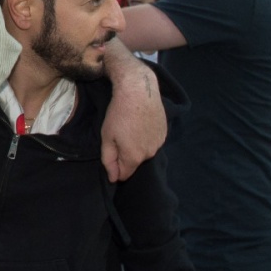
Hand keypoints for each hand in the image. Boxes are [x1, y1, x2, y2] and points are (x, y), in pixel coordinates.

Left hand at [100, 52, 165, 181]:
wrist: (139, 91)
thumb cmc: (119, 113)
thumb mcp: (106, 136)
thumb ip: (109, 160)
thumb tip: (114, 179)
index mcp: (134, 157)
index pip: (124, 174)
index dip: (115, 168)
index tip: (111, 153)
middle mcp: (149, 154)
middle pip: (135, 162)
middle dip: (126, 154)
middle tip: (119, 135)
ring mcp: (159, 143)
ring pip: (144, 151)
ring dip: (137, 145)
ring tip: (130, 127)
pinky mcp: (164, 132)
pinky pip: (152, 141)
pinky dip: (146, 136)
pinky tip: (141, 123)